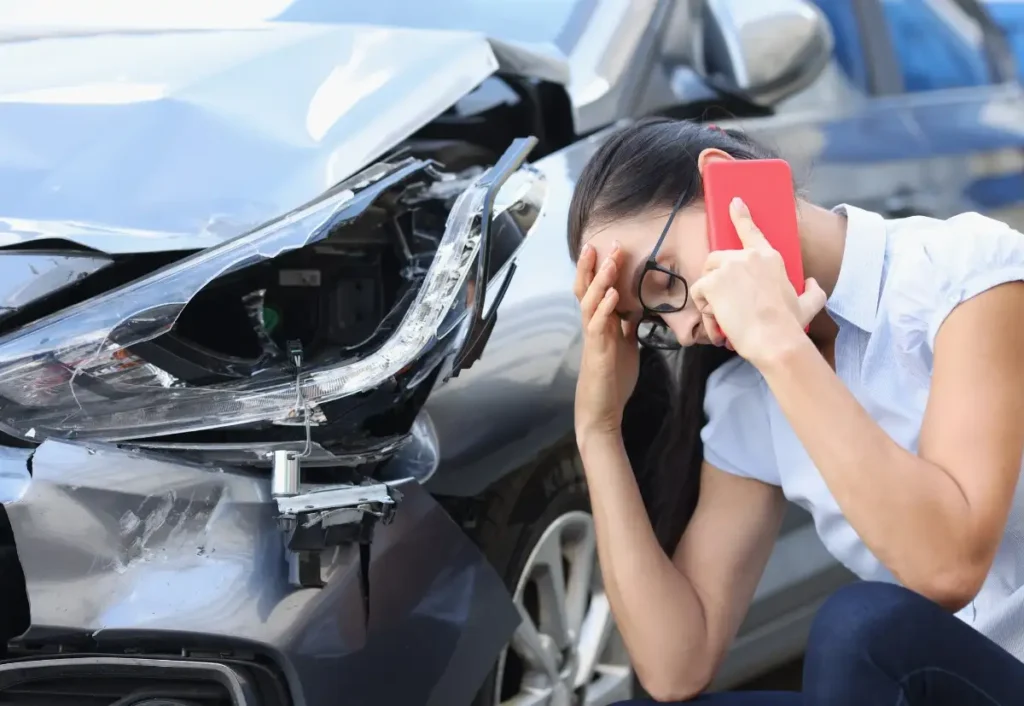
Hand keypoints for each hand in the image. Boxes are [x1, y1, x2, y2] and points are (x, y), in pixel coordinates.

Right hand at [573, 242, 639, 439]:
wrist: (602, 408)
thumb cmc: (613, 378)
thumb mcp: (625, 345)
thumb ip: (627, 326)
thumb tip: (637, 309)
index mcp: (600, 323)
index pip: (595, 288)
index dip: (599, 268)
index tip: (609, 247)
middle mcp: (593, 325)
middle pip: (587, 288)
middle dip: (595, 265)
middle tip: (606, 243)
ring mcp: (593, 336)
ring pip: (590, 301)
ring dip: (600, 280)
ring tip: (610, 261)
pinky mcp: (597, 350)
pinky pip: (598, 324)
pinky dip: (605, 308)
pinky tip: (612, 295)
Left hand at [690, 198, 825, 366]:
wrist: (775, 339)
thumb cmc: (790, 325)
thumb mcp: (809, 305)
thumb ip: (813, 291)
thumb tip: (813, 283)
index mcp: (770, 257)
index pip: (751, 230)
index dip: (740, 215)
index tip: (733, 202)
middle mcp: (748, 256)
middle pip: (717, 259)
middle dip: (716, 279)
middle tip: (726, 303)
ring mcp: (729, 267)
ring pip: (706, 276)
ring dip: (709, 296)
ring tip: (724, 315)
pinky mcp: (713, 282)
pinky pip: (698, 292)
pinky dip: (704, 309)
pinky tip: (717, 320)